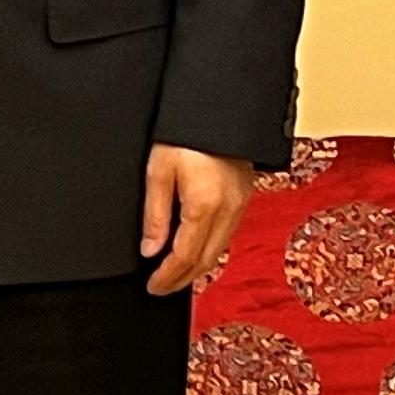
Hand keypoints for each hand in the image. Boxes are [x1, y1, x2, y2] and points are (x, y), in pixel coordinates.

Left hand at [140, 144, 252, 296]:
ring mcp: (240, 204)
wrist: (218, 106)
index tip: (152, 286)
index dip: (167, 277)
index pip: (185, 256)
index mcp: (205, 205)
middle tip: (161, 287)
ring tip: (174, 274)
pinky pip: (228, 234)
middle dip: (182, 279)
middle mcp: (228, 210)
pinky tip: (196, 249)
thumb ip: (154, 214)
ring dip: (197, 267)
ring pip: (219, 250)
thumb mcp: (158, 170)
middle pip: (205, 260)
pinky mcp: (244, 196)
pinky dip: (210, 249)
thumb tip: (150, 249)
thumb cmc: (185, 132)